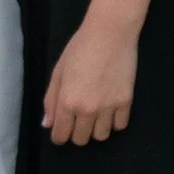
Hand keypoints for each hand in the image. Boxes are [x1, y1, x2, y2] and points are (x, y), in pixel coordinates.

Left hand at [41, 12, 138, 146]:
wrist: (110, 34)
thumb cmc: (79, 48)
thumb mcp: (58, 72)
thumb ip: (51, 100)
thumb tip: (48, 124)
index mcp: (67, 102)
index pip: (61, 135)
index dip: (59, 135)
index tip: (61, 129)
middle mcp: (87, 110)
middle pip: (81, 139)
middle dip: (76, 132)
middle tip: (78, 118)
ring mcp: (108, 108)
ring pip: (101, 136)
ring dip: (95, 129)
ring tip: (95, 114)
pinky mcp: (126, 102)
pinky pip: (119, 126)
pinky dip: (113, 122)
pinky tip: (110, 110)